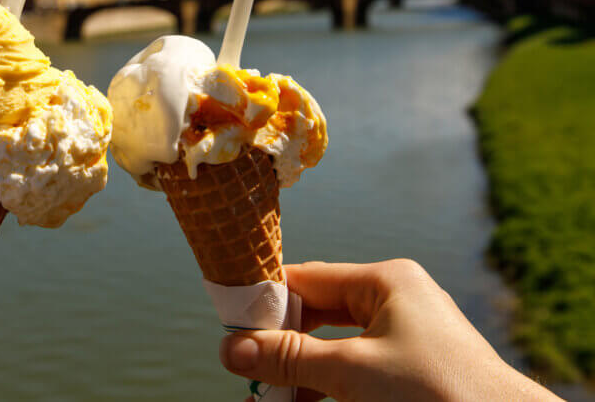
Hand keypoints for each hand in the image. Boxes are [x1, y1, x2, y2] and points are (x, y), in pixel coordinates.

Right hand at [219, 259, 561, 401]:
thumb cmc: (437, 393)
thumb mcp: (352, 373)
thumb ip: (289, 358)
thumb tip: (230, 348)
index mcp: (385, 280)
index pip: (306, 278)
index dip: (264, 302)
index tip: (229, 327)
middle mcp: (395, 300)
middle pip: (316, 313)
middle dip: (280, 346)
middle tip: (246, 372)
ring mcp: (407, 335)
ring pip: (333, 347)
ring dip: (300, 373)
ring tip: (270, 398)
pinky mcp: (412, 369)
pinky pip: (355, 369)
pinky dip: (328, 386)